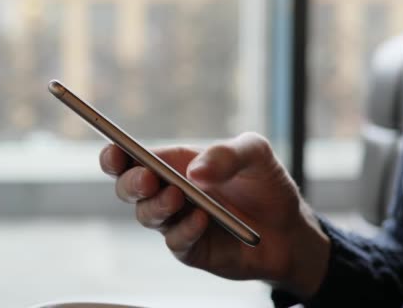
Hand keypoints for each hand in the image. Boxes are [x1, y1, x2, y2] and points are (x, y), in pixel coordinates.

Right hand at [99, 132, 329, 298]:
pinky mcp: (190, 248)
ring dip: (157, 206)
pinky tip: (202, 219)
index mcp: (174, 164)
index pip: (132, 158)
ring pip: (146, 216)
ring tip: (179, 197)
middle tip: (149, 179)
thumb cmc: (265, 184)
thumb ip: (227, 154)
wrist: (289, 229)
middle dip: (131, 183)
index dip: (115, 156)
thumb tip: (195, 172)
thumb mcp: (255, 154)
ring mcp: (176, 222)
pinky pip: (175, 241)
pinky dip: (184, 230)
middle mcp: (168, 192)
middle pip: (128, 189)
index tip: (113, 153)